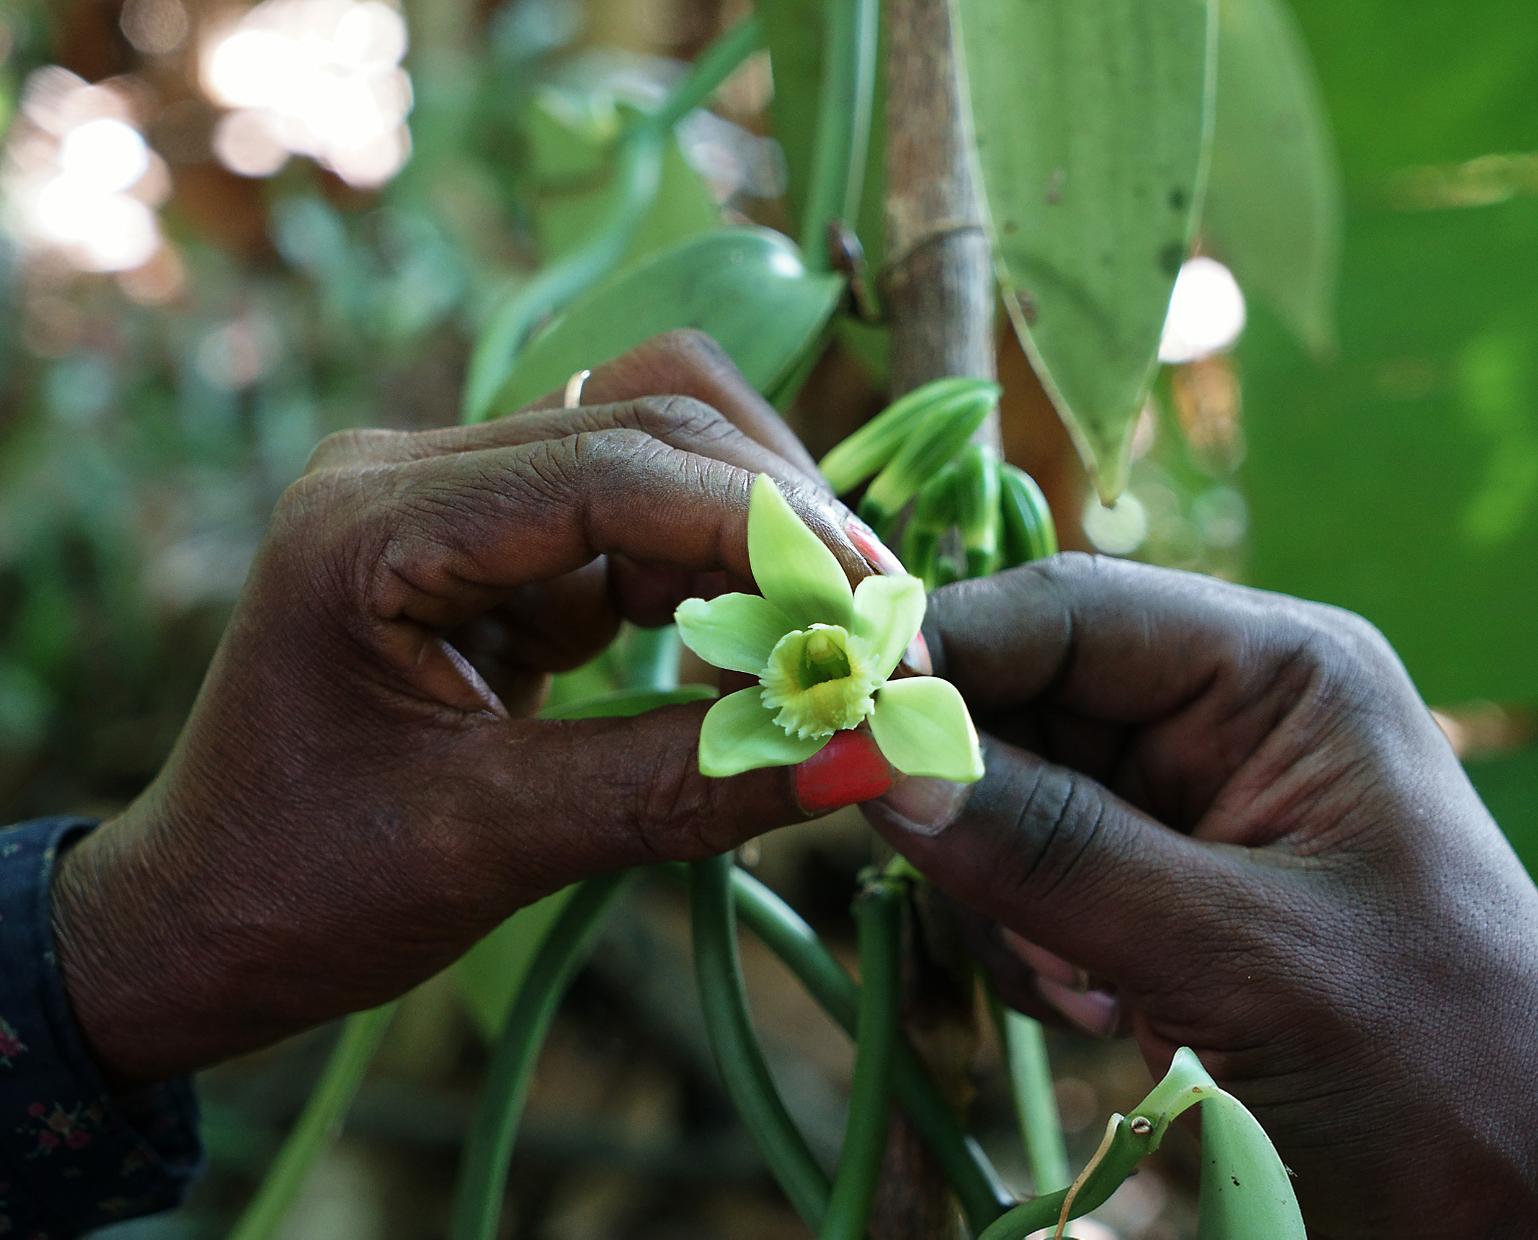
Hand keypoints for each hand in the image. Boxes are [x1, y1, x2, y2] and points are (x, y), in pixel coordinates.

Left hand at [52, 331, 900, 1087]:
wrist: (200, 921)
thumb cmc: (302, 890)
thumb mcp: (493, 844)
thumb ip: (680, 789)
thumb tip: (864, 757)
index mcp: (373, 523)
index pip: (611, 468)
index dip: (763, 529)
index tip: (882, 608)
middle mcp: (412, 474)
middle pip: (651, 421)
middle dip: (780, 523)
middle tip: (883, 635)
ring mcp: (456, 502)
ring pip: (660, 455)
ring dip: (755, 544)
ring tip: (822, 656)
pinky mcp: (497, 550)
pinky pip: (638, 527)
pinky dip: (713, 583)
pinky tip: (750, 662)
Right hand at [863, 553, 1537, 1238]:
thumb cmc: (1436, 1061)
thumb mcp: (1235, 952)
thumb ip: (1050, 851)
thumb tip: (874, 762)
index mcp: (1281, 670)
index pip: (1068, 610)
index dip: (942, 654)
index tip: (835, 724)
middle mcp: (1232, 712)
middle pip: (1026, 702)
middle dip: (978, 806)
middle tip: (989, 916)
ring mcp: (1196, 800)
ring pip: (1014, 798)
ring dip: (1010, 900)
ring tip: (1090, 995)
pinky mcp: (1169, 883)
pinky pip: (1039, 876)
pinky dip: (1034, 945)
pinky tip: (1108, 1014)